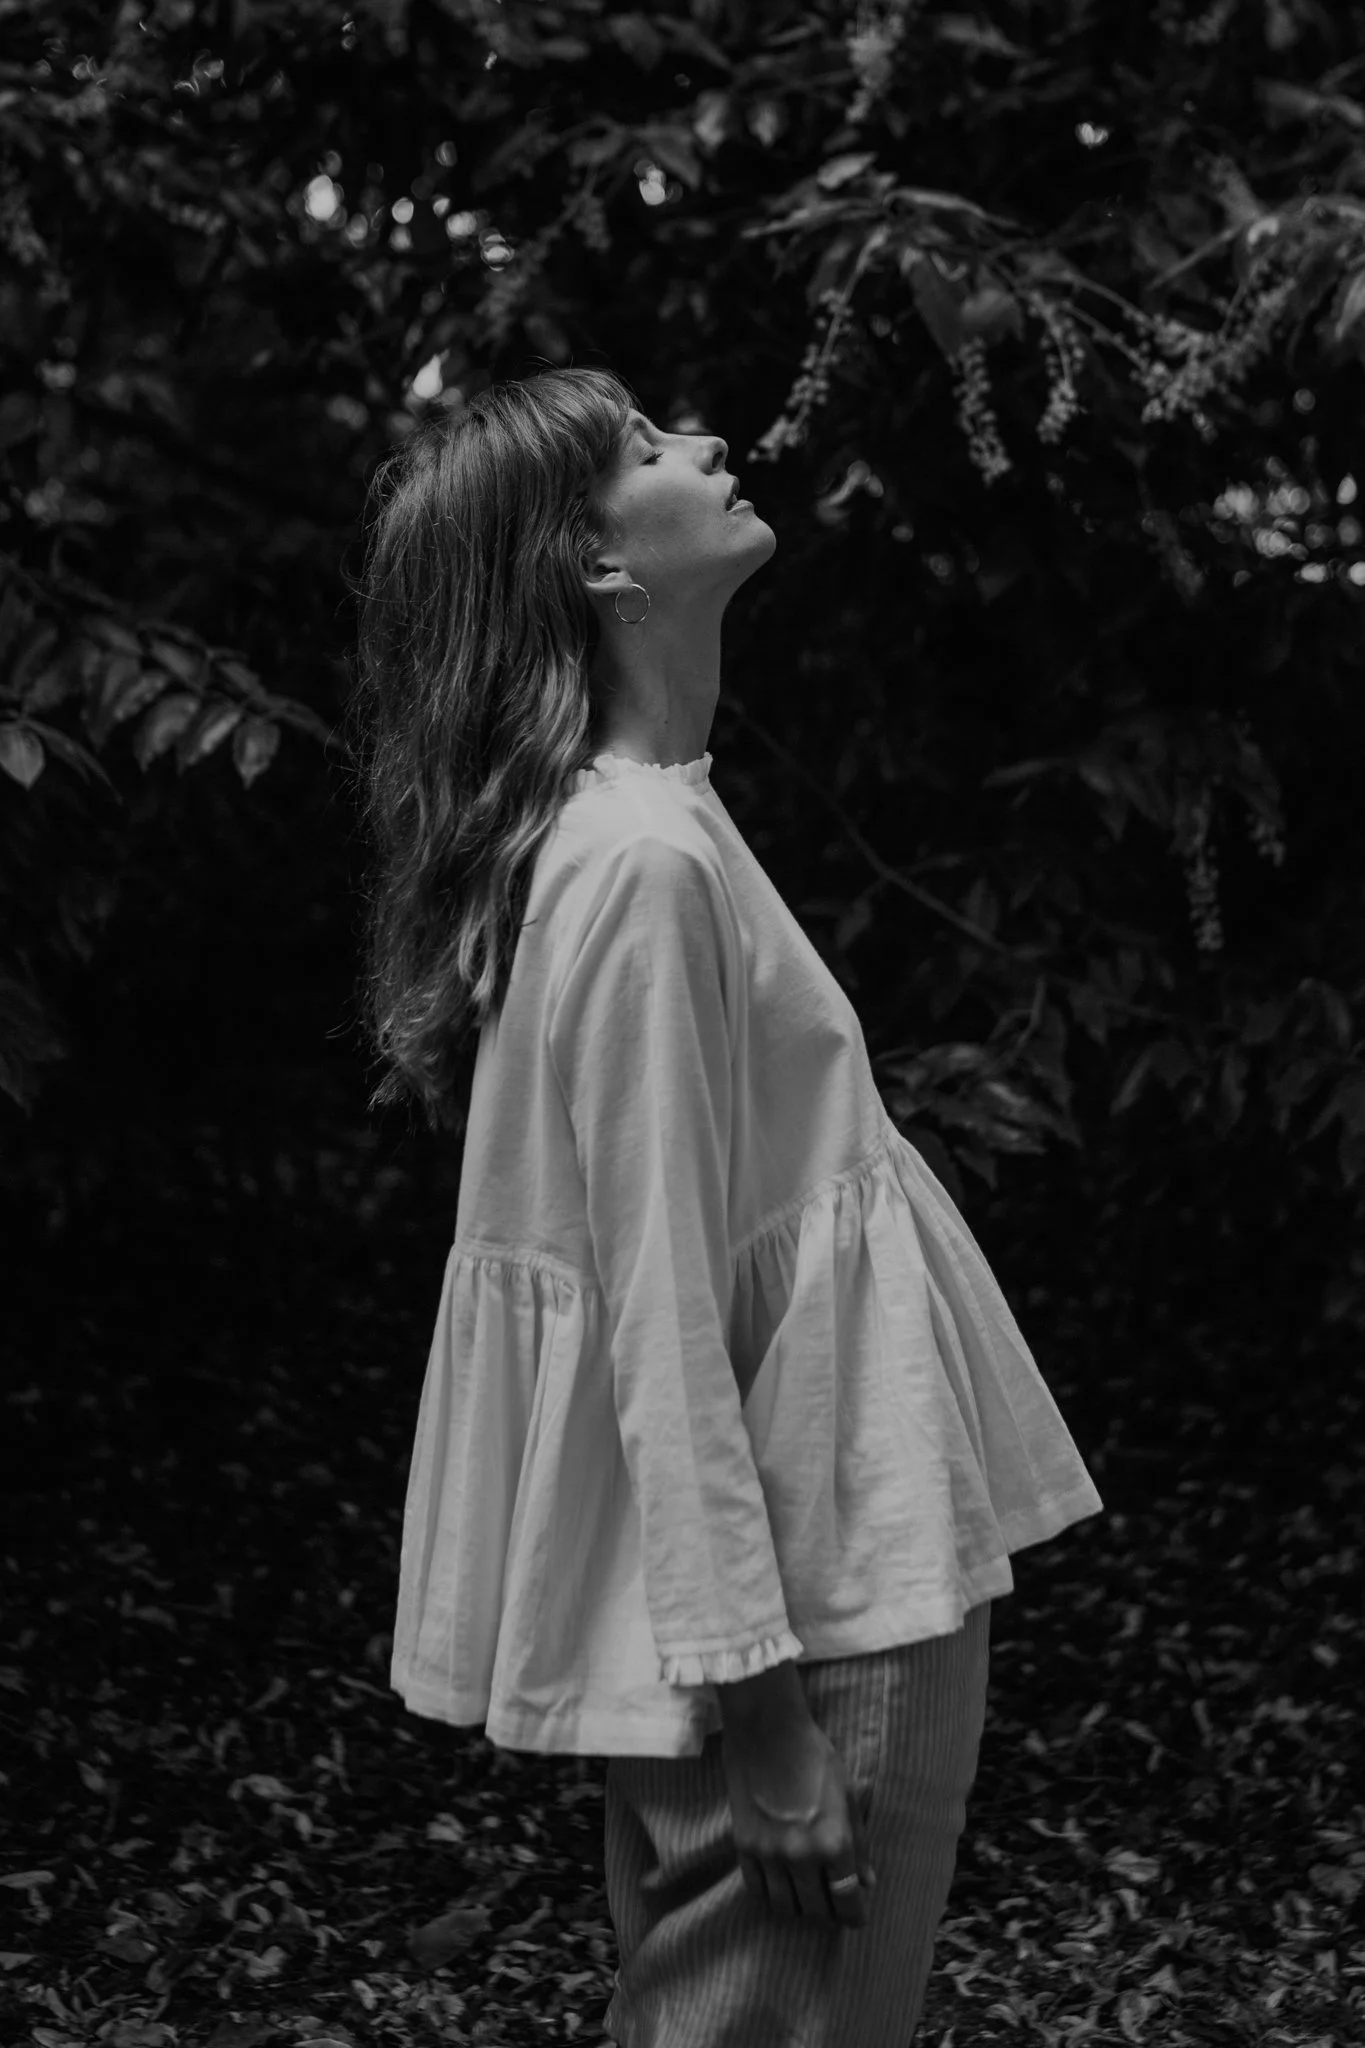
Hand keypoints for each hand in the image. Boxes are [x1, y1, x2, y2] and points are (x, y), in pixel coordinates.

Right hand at [721, 1714, 876, 1929]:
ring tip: (805, 1899)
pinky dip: (771, 1895)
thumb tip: (868, 1882)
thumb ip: (859, 1843)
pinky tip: (780, 1887)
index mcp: (834, 1843)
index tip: (856, 1917)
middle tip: (832, 1906)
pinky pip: (757, 1890)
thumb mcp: (848, 1796)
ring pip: (784, 1907)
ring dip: (798, 1909)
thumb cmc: (815, 1756)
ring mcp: (769, 1854)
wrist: (768, 1731)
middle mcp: (802, 1856)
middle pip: (816, 1910)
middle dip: (828, 1914)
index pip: (848, 1901)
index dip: (855, 1916)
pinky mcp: (744, 1847)